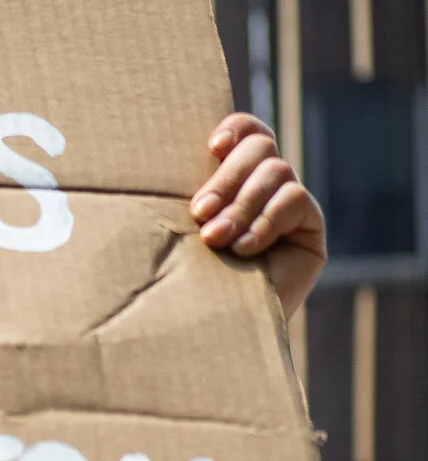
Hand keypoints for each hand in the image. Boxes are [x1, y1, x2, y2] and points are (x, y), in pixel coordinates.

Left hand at [191, 114, 325, 317]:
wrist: (208, 332)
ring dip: (240, 205)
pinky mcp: (310, 228)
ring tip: (213, 240)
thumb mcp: (172, 233)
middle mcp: (262, 185)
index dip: (235, 128)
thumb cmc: (176, 283)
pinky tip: (244, 250)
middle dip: (225, 178)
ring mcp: (289, 204)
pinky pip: (295, 201)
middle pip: (260, 147)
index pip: (246, 133)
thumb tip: (149, 155)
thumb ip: (179, 197)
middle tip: (198, 214)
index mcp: (229, 177)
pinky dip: (265, 222)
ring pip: (276, 172)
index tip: (211, 147)